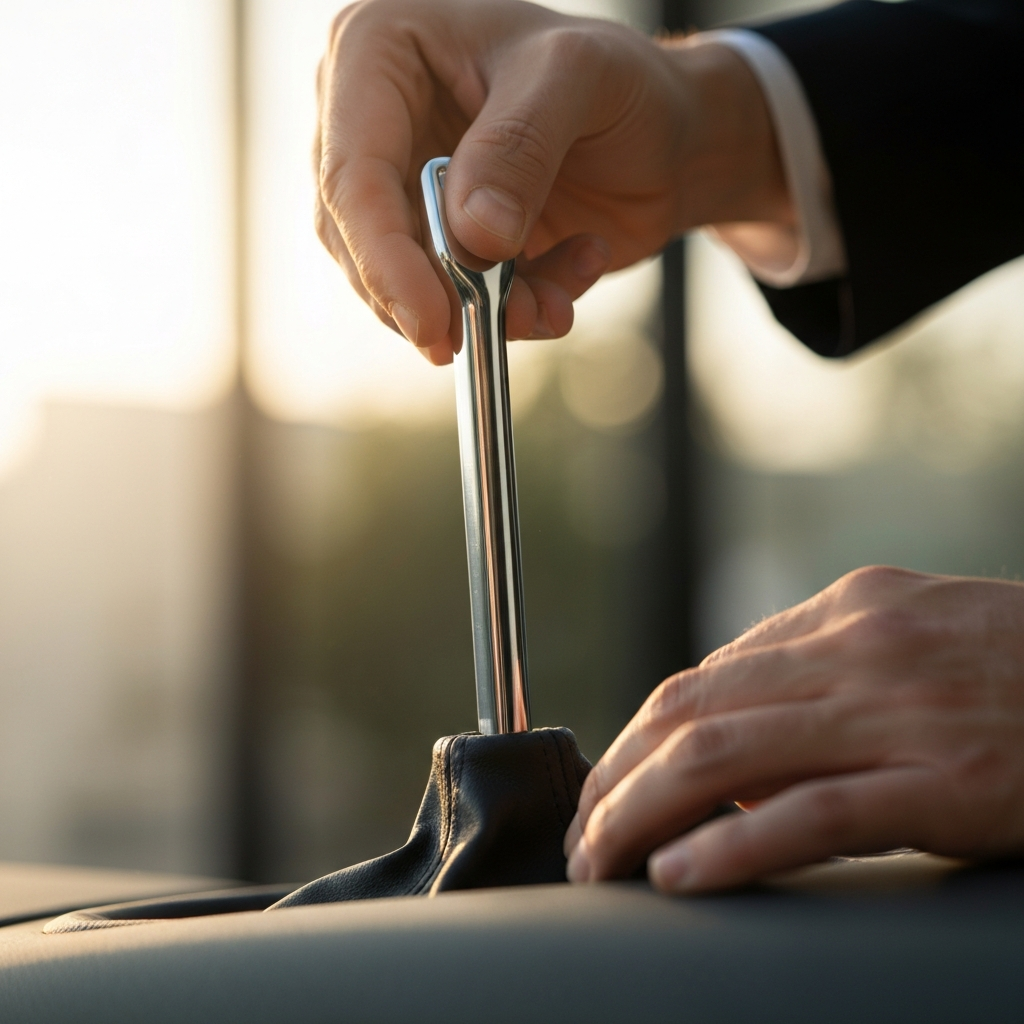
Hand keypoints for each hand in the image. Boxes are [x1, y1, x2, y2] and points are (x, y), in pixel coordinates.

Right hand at [315, 0, 790, 362]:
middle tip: (510, 321)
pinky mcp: (442, 244)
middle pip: (362, 239)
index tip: (431, 322)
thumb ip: (520, 147)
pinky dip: (515, 311)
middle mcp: (375, 124)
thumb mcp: (576, 78)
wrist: (663, 134)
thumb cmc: (618, 80)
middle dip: (436, 296)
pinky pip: (455, 302)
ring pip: (407, 282)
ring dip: (486, 310)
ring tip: (557, 297)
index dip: (383, 258)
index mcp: (380, 51)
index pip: (353, 171)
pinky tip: (572, 274)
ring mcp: (406, 190)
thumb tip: (472, 237)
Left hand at [564, 566, 1023, 891]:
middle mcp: (853, 651)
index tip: (609, 779)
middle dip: (618, 776)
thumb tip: (735, 720)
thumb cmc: (1021, 663)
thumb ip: (823, 664)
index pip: (704, 676)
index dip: (639, 734)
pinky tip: (679, 875)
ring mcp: (893, 715)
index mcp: (843, 612)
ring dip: (643, 813)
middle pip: (690, 713)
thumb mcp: (913, 630)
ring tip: (601, 858)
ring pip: (723, 759)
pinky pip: (807, 815)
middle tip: (582, 829)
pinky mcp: (939, 783)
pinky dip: (729, 847)